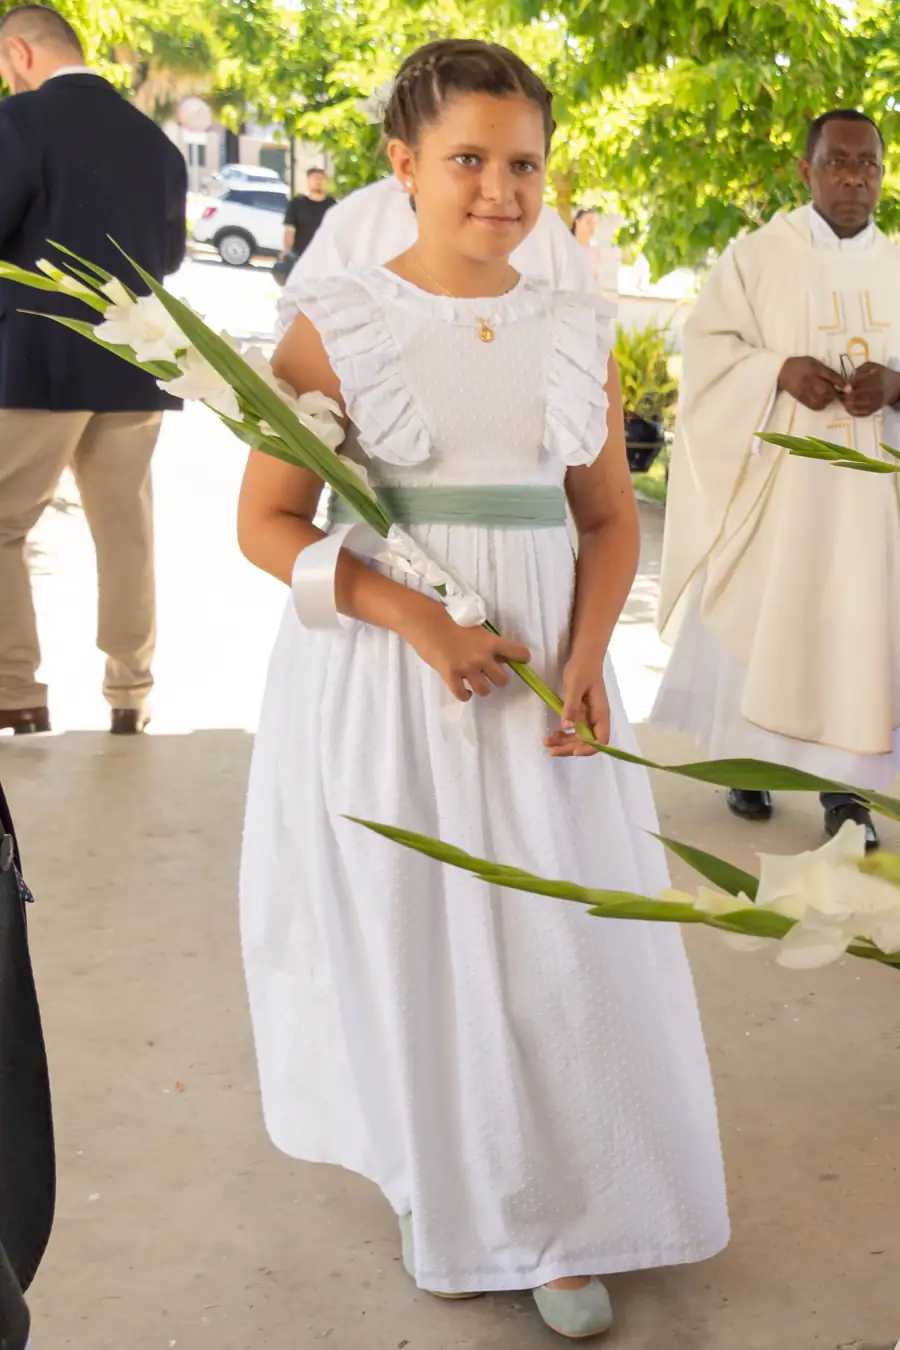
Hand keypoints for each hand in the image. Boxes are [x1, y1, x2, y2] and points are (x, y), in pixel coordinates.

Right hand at [403, 606, 530, 701]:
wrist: (426, 622)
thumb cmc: (450, 620)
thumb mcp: (476, 629)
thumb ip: (488, 644)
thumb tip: (500, 658)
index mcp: (491, 642)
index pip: (519, 653)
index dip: (521, 658)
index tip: (518, 660)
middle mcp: (482, 657)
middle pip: (503, 680)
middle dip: (497, 678)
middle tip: (488, 673)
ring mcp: (466, 668)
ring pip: (485, 691)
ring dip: (481, 688)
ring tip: (474, 682)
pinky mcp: (450, 676)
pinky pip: (463, 695)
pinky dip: (464, 695)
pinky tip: (464, 689)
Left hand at [543, 656, 609, 756]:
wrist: (583, 656)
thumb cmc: (582, 669)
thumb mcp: (575, 687)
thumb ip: (571, 707)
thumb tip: (567, 728)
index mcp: (600, 713)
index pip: (601, 739)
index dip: (589, 748)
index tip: (573, 751)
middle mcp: (596, 718)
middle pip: (587, 742)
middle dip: (570, 748)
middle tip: (551, 751)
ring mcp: (588, 717)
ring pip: (579, 738)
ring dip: (564, 743)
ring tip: (547, 743)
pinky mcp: (580, 713)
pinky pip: (574, 729)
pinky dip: (564, 734)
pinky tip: (554, 734)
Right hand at [778, 356, 843, 410]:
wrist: (783, 371)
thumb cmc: (802, 365)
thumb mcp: (815, 363)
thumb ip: (827, 371)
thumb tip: (841, 382)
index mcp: (815, 368)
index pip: (831, 376)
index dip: (841, 383)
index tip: (849, 389)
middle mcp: (810, 379)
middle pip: (827, 390)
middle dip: (834, 393)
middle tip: (835, 392)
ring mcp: (805, 390)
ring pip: (821, 400)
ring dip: (828, 400)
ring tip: (828, 397)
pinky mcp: (801, 398)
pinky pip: (814, 405)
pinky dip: (821, 405)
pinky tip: (821, 402)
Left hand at [839, 362, 899, 416]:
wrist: (894, 386)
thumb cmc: (880, 374)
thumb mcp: (871, 366)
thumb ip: (859, 370)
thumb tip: (847, 379)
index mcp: (876, 378)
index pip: (857, 383)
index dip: (846, 385)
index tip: (840, 385)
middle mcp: (876, 391)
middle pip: (855, 397)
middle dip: (844, 396)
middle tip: (839, 394)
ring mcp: (875, 402)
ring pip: (856, 407)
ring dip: (846, 404)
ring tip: (842, 399)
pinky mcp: (873, 410)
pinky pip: (859, 414)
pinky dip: (851, 411)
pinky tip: (847, 406)